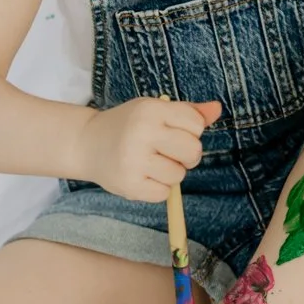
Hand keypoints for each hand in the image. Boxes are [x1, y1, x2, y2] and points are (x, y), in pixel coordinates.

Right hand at [70, 97, 221, 200]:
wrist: (87, 143)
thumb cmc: (128, 125)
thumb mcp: (154, 110)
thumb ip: (188, 112)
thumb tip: (217, 109)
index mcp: (151, 110)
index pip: (196, 124)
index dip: (191, 131)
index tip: (174, 132)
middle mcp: (142, 133)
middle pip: (192, 151)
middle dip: (188, 155)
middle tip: (170, 152)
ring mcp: (134, 160)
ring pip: (179, 175)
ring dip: (171, 173)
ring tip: (151, 163)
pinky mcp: (129, 185)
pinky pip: (164, 193)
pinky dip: (158, 189)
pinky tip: (142, 176)